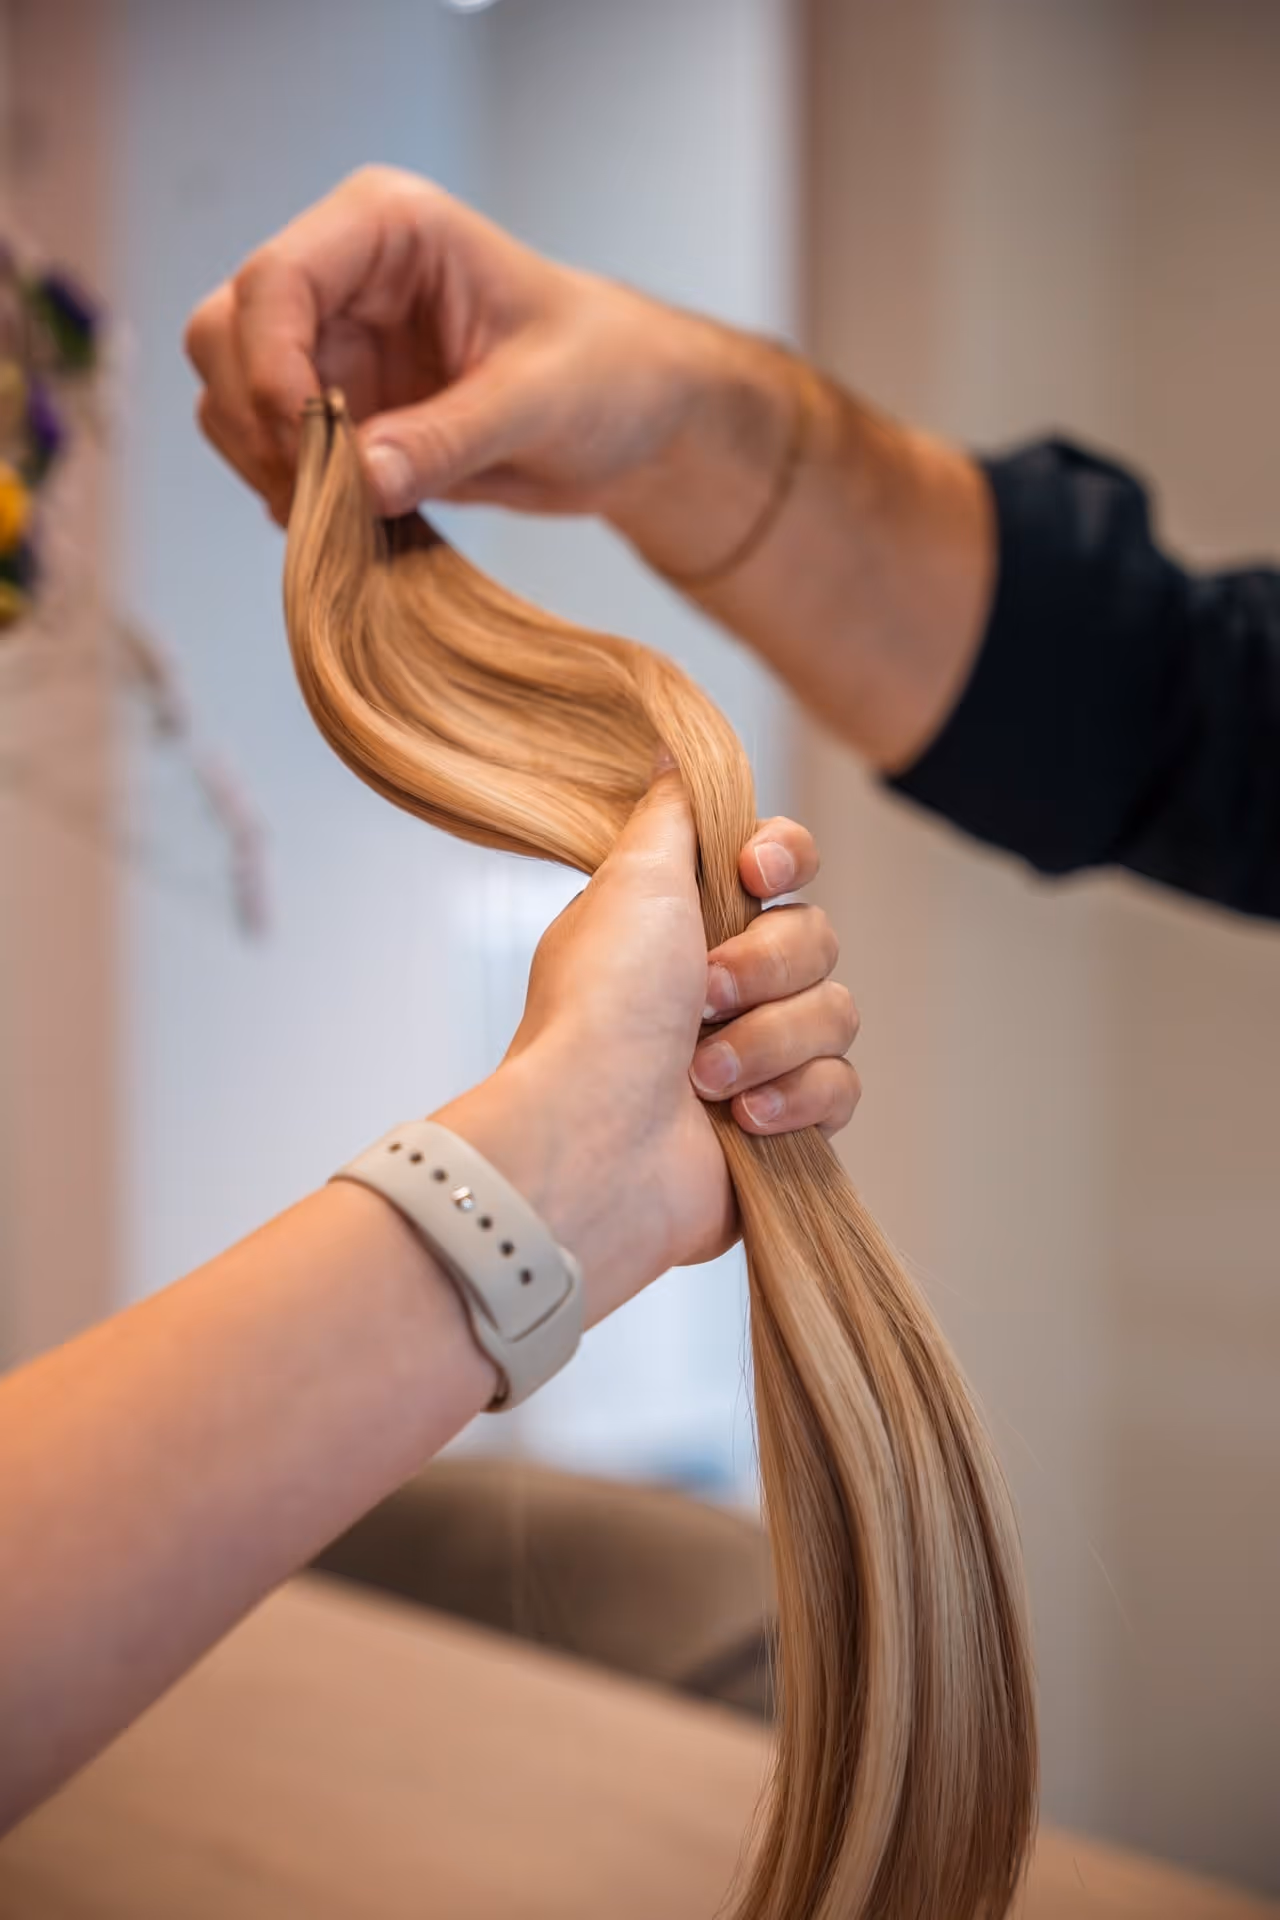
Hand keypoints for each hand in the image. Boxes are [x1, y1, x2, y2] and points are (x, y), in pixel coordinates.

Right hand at [185, 166, 715, 525]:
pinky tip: (353, 525)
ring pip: (228, 399)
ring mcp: (326, 346)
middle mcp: (338, 277)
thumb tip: (357, 483)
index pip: (274, 280)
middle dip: (258, 424)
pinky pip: (265, 452)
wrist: (630, 420)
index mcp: (384, 228)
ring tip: (348, 520)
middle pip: (223, 337)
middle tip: (327, 500)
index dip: (268, 367)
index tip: (307, 448)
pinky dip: (291, 495)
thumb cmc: (605, 373)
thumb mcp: (541, 401)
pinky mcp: (330, 411)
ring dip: (269, 468)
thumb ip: (448, 439)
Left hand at [437, 780, 856, 1325]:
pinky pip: (842, 1087)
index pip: (783, 865)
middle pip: (817, 936)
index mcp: (685, 923)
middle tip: (699, 996)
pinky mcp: (784, 1126)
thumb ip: (670, 814)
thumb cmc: (600, 1012)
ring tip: (701, 1075)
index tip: (755, 875)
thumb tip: (673, 752)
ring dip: (767, 1040)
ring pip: (837, 1013)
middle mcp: (721, 985)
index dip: (785, 861)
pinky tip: (740, 1120)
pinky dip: (793, 1098)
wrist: (594, 1144)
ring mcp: (755, 1056)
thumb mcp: (630, 882)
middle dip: (763, 967)